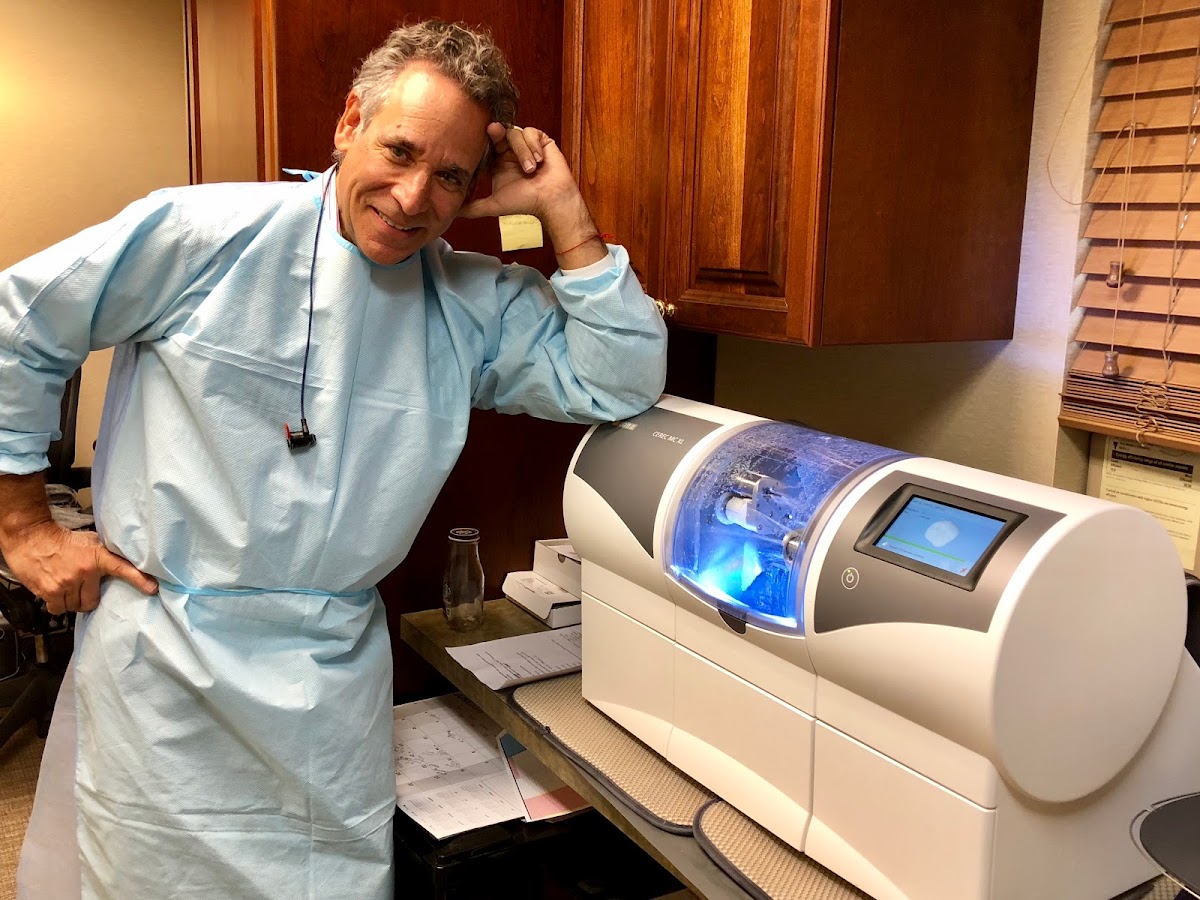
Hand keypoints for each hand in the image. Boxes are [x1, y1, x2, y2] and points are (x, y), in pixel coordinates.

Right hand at [3, 521, 157, 613]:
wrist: (31, 537)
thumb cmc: (62, 539)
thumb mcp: (90, 542)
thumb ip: (104, 554)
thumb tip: (122, 561)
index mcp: (97, 557)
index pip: (122, 568)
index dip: (139, 579)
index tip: (153, 588)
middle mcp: (84, 572)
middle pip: (92, 601)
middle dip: (88, 598)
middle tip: (82, 588)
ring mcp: (66, 583)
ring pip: (74, 606)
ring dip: (71, 601)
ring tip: (67, 587)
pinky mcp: (49, 591)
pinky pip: (58, 608)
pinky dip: (57, 604)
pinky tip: (56, 591)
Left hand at [460, 124, 605, 267]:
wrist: (551, 201)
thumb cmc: (526, 203)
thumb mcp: (494, 205)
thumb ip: (473, 208)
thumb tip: (453, 213)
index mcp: (499, 161)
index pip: (487, 144)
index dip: (484, 141)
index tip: (480, 139)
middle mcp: (510, 151)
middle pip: (499, 133)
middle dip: (497, 133)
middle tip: (494, 131)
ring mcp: (526, 144)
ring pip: (515, 133)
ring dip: (522, 151)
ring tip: (531, 170)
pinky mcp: (541, 140)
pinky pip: (531, 132)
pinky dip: (534, 145)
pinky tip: (540, 161)